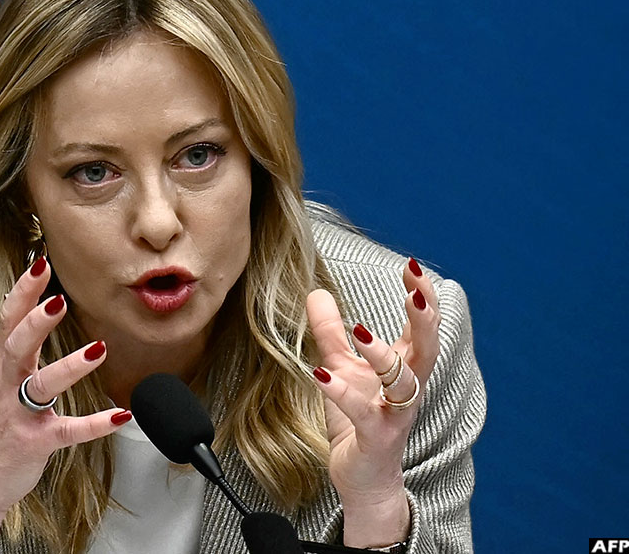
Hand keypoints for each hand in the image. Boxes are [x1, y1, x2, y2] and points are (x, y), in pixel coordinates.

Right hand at [0, 257, 128, 552]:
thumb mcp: (4, 380)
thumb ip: (21, 345)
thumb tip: (37, 304)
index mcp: (4, 367)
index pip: (9, 321)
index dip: (23, 292)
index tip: (40, 263)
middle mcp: (7, 387)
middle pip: (17, 346)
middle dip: (37, 321)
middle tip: (59, 298)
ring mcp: (19, 415)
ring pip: (42, 386)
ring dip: (70, 367)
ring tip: (99, 349)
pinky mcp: (34, 443)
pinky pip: (66, 431)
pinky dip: (94, 424)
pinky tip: (121, 415)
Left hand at [306, 258, 440, 546]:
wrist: (363, 478)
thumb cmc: (358, 420)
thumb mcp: (341, 368)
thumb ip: (330, 333)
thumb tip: (316, 291)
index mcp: (404, 369)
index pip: (422, 328)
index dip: (421, 297)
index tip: (412, 266)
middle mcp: (406, 390)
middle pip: (427, 349)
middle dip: (424, 318)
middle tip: (414, 289)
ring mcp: (394, 415)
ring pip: (402, 383)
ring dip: (383, 355)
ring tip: (360, 330)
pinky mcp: (375, 438)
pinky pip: (362, 414)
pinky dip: (342, 393)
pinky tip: (320, 375)